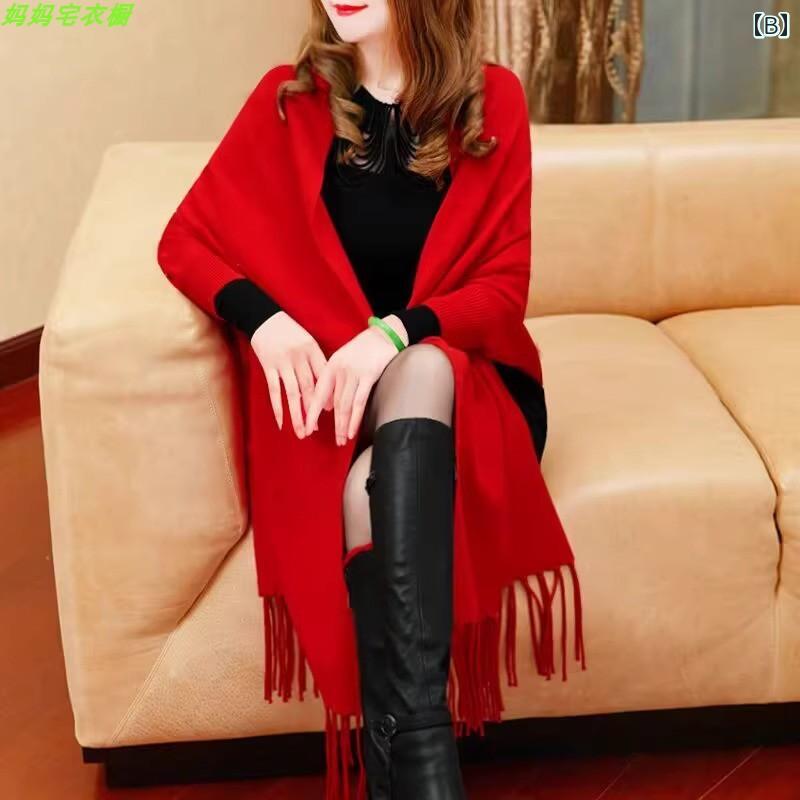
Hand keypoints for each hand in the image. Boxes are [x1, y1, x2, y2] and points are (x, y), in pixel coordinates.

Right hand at [250, 311, 327, 437]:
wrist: (263, 317)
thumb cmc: (288, 331)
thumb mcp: (306, 340)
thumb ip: (315, 361)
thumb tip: (325, 387)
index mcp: (312, 349)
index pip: (324, 376)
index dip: (328, 395)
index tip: (332, 412)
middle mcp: (299, 357)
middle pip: (310, 388)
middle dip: (314, 411)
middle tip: (316, 429)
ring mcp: (283, 362)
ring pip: (293, 394)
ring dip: (298, 415)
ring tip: (302, 432)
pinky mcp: (268, 366)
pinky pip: (274, 390)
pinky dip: (278, 408)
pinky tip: (281, 422)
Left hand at [303, 316, 407, 443]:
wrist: (384, 334)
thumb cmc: (363, 348)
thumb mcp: (343, 360)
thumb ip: (334, 381)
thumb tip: (329, 407)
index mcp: (330, 366)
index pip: (318, 393)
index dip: (312, 412)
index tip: (308, 427)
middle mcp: (340, 370)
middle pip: (332, 403)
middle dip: (331, 424)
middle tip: (329, 440)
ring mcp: (354, 373)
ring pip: (344, 405)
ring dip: (342, 426)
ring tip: (341, 440)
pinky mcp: (369, 376)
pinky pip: (359, 402)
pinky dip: (354, 419)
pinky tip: (351, 430)